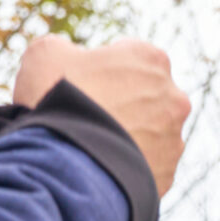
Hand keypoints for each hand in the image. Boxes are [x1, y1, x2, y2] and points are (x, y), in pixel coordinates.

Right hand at [12, 35, 191, 195]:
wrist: (66, 164)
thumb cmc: (55, 99)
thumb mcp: (45, 54)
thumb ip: (64, 48)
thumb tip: (69, 58)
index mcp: (150, 59)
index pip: (130, 56)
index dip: (102, 67)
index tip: (83, 81)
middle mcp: (174, 96)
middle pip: (146, 95)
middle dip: (122, 102)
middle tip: (87, 115)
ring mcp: (175, 137)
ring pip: (151, 132)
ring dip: (129, 134)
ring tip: (94, 145)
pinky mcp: (168, 172)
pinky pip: (149, 164)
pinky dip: (129, 164)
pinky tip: (103, 167)